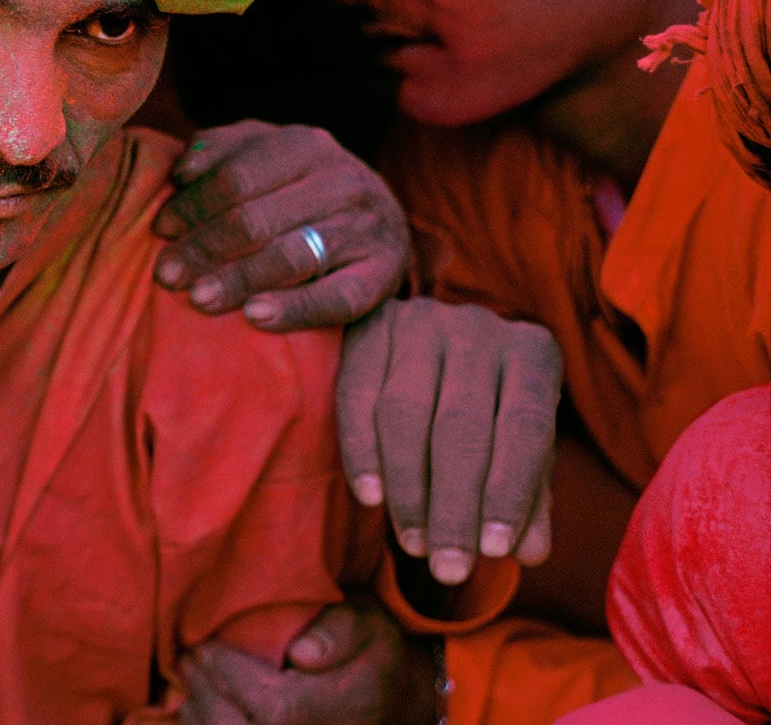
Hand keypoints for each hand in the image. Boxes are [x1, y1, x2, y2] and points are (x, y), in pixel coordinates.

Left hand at [154, 121, 409, 329]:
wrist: (382, 219)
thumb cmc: (302, 186)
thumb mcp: (265, 152)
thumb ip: (221, 150)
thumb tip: (182, 172)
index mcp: (307, 145)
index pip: (237, 177)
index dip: (194, 205)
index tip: (160, 230)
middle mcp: (342, 181)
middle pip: (256, 219)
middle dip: (204, 249)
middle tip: (166, 275)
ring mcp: (366, 229)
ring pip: (291, 257)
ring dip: (238, 280)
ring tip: (199, 298)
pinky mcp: (382, 274)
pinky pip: (336, 298)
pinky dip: (294, 309)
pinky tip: (255, 317)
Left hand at [179, 598, 438, 724]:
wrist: (390, 697)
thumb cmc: (369, 648)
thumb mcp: (367, 622)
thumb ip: (338, 631)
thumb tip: (301, 653)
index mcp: (347, 707)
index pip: (273, 707)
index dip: (229, 676)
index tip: (205, 645)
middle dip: (205, 693)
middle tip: (189, 656)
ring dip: (199, 712)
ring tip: (192, 677)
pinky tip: (200, 703)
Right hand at [339, 298, 560, 584]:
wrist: (438, 342)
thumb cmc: (490, 408)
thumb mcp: (518, 447)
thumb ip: (528, 496)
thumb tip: (529, 553)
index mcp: (533, 352)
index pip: (526, 428)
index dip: (510, 493)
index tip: (495, 553)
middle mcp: (479, 327)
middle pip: (462, 425)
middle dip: (453, 505)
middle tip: (447, 569)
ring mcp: (420, 321)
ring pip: (405, 412)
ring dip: (408, 488)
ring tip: (413, 545)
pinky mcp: (369, 327)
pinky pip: (357, 394)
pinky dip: (361, 451)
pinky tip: (369, 498)